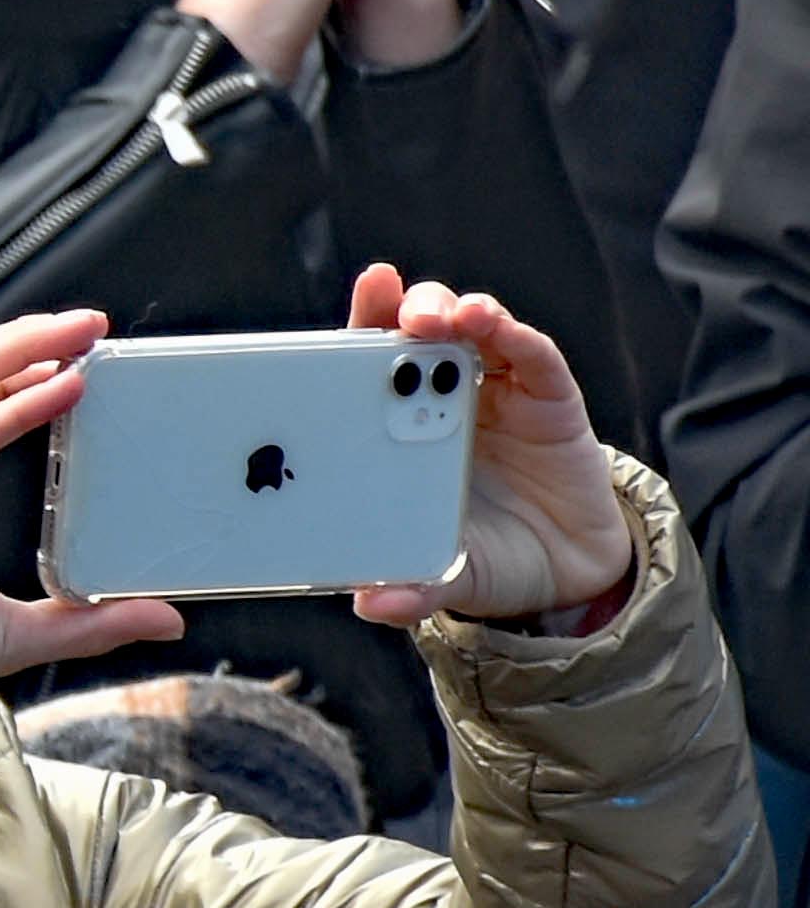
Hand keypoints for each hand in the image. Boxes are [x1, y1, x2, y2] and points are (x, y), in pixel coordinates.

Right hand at [0, 312, 185, 760]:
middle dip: (22, 339)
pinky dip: (12, 411)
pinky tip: (60, 392)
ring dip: (15, 350)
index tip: (75, 357)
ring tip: (76, 335)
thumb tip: (161, 619)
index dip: (16, 373)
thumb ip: (85, 619)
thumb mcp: (19, 631)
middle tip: (88, 324)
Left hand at [341, 265, 635, 627]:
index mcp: (399, 428)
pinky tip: (494, 326)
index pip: (369, 365)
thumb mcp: (444, 574)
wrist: (566, 572)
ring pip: (471, 327)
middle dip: (400, 309)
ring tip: (440, 318)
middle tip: (389, 303)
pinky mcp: (549, 396)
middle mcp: (445, 396)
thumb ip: (412, 588)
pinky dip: (512, 334)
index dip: (357, 327)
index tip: (341, 307)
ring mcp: (498, 390)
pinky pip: (531, 353)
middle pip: (416, 330)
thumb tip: (371, 604)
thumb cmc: (485, 556)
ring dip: (452, 311)